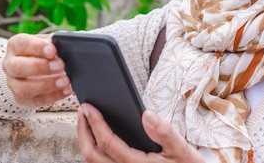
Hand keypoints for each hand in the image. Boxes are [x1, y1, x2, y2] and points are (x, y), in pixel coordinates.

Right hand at [2, 33, 72, 107]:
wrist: (35, 67)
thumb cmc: (42, 52)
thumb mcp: (47, 43)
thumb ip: (54, 43)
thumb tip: (66, 45)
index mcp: (15, 45)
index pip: (22, 44)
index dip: (37, 47)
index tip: (53, 50)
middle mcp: (9, 64)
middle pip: (18, 67)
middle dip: (40, 67)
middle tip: (61, 65)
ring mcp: (13, 83)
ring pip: (23, 88)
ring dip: (46, 85)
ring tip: (65, 81)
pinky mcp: (21, 99)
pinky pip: (35, 100)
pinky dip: (53, 96)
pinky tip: (65, 90)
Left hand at [77, 103, 204, 162]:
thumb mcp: (182, 149)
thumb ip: (165, 132)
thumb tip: (146, 115)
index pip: (108, 144)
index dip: (95, 124)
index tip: (88, 107)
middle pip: (92, 155)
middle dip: (83, 131)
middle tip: (81, 111)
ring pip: (94, 162)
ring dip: (86, 141)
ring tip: (86, 121)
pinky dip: (95, 150)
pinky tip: (97, 136)